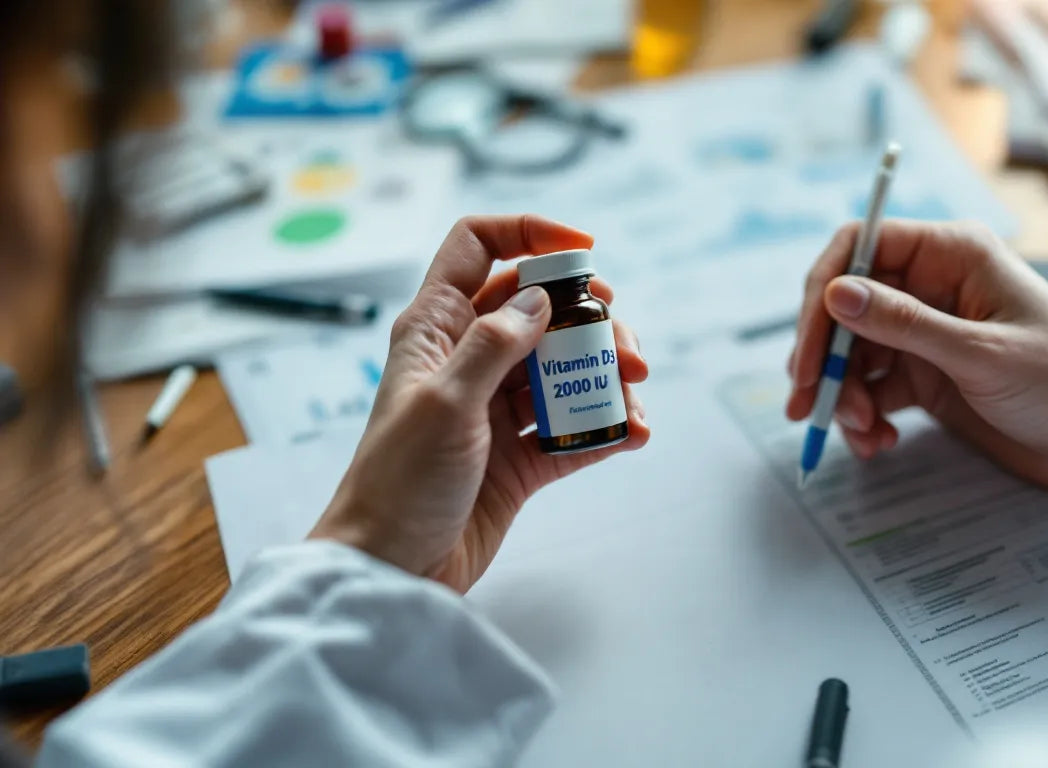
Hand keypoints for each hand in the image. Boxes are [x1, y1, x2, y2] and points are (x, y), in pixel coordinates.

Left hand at [310, 215, 650, 591]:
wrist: (392, 570)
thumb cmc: (399, 482)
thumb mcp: (445, 402)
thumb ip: (494, 344)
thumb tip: (540, 298)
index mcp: (437, 330)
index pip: (477, 248)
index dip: (528, 233)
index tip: (583, 250)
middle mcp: (469, 360)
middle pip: (540, 309)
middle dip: (589, 317)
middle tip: (622, 342)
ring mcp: (497, 409)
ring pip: (564, 368)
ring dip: (606, 373)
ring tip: (633, 391)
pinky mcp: (521, 458)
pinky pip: (574, 429)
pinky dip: (606, 427)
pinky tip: (633, 433)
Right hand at [786, 221, 1047, 489]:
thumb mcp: (982, 354)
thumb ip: (905, 324)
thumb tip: (837, 293)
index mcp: (952, 255)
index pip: (861, 245)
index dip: (823, 291)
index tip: (808, 348)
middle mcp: (933, 285)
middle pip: (847, 305)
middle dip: (824, 356)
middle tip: (809, 403)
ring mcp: (928, 332)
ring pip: (853, 351)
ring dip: (843, 393)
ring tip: (860, 432)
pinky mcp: (928, 375)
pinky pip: (873, 387)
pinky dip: (863, 415)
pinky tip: (876, 442)